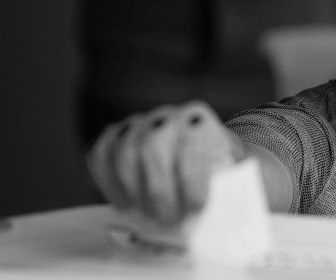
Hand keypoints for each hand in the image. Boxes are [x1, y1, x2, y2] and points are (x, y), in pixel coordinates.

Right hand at [87, 101, 245, 225]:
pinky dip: (108, 183)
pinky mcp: (115, 137)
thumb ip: (231, 186)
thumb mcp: (235, 172)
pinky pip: (100, 155)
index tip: (197, 207)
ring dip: (135, 190)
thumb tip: (225, 217)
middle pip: (152, 145)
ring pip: (124, 151)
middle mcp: (166, 116)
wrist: (200, 153)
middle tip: (169, 219)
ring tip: (149, 215)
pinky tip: (124, 205)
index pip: (191, 141)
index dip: (192, 177)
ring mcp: (137, 124)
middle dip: (159, 188)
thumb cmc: (219, 168)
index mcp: (199, 119)